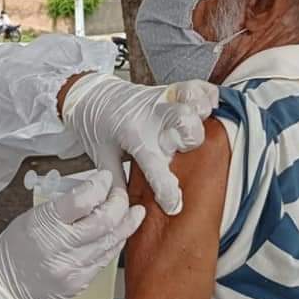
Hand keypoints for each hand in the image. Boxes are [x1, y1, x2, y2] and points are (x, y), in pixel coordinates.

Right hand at [0, 170, 143, 298]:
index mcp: (44, 226)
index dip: (100, 185)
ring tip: (135, 212)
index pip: (82, 200)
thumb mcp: (33, 216)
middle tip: (122, 194)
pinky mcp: (81, 283)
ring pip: (112, 241)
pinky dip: (115, 242)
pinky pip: (106, 258)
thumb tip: (96, 190)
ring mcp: (72, 268)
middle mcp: (60, 248)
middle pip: (105, 221)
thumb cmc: (16, 248)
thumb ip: (66, 205)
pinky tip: (119, 233)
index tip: (106, 177)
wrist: (4, 288)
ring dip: (127, 223)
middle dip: (120, 203)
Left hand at [61, 75, 218, 214]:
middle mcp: (151, 114)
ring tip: (191, 127)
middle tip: (178, 149)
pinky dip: (208, 97)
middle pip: (185, 121)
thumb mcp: (100, 156)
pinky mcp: (171, 91)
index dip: (168, 190)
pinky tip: (205, 110)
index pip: (155, 165)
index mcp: (132, 133)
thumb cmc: (96, 124)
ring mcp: (163, 99)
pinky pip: (199, 87)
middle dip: (189, 140)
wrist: (90, 93)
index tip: (174, 205)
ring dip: (200, 116)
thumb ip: (115, 184)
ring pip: (195, 101)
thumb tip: (127, 211)